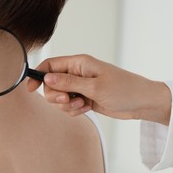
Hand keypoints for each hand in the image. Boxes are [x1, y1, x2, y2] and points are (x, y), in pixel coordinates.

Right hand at [27, 54, 170, 124]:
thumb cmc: (124, 89)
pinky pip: (69, 105)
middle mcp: (77, 73)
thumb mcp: (95, 87)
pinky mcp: (84, 98)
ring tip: (83, 105)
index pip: (50, 65)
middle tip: (68, 100)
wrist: (141, 103)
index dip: (37, 76)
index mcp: (79, 63)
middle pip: (51, 84)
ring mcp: (80, 86)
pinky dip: (74, 109)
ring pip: (59, 97)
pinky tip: (87, 108)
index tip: (30, 89)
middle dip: (56, 96)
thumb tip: (46, 78)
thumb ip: (68, 82)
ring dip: (66, 105)